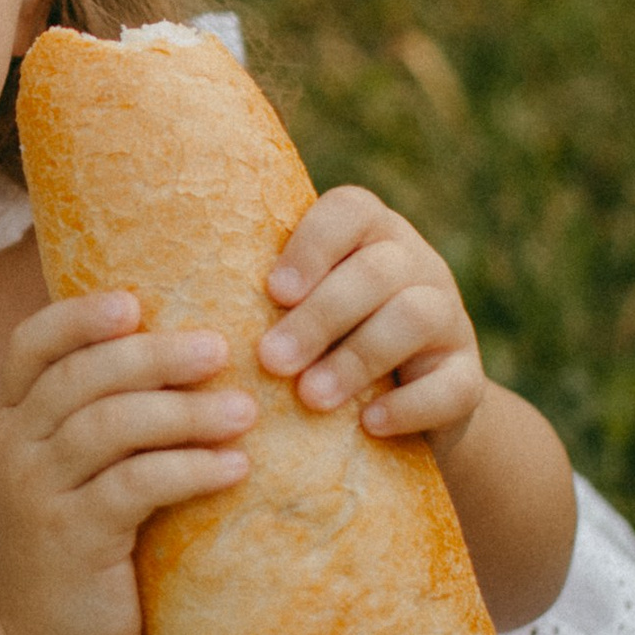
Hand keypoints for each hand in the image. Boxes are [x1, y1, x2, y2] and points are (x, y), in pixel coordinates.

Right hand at [0, 291, 254, 634]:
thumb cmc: (68, 544)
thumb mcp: (67, 473)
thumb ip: (103, 420)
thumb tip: (192, 359)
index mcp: (15, 419)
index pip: (32, 344)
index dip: (80, 316)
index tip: (135, 301)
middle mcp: (17, 446)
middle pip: (83, 376)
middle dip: (156, 355)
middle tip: (220, 350)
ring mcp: (40, 492)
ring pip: (110, 425)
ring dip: (184, 412)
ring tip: (244, 412)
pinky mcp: (73, 539)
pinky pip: (135, 486)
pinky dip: (190, 469)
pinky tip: (234, 468)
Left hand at [257, 188, 485, 452]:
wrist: (400, 411)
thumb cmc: (320, 347)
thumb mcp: (295, 311)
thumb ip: (258, 298)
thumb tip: (168, 309)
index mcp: (369, 234)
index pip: (350, 209)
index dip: (313, 245)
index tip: (273, 292)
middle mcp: (415, 264)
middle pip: (377, 269)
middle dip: (320, 316)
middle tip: (271, 359)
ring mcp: (449, 318)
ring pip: (417, 315)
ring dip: (358, 357)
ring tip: (310, 398)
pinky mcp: (467, 377)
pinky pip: (455, 384)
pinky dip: (411, 405)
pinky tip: (369, 425)